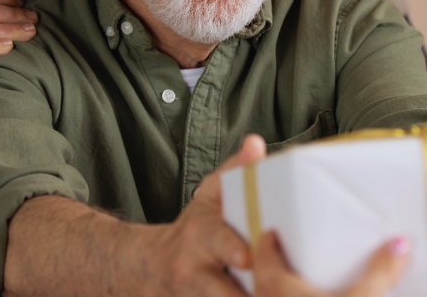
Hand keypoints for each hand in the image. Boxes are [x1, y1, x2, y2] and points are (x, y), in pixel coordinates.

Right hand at [139, 135, 267, 295]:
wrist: (150, 268)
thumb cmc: (192, 230)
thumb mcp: (208, 197)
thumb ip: (234, 171)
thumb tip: (257, 145)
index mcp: (201, 233)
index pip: (216, 240)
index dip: (233, 250)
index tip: (247, 257)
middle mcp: (194, 268)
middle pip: (222, 290)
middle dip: (250, 291)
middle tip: (275, 288)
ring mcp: (196, 296)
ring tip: (276, 296)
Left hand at [254, 231, 408, 296]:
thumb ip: (380, 272)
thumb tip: (400, 243)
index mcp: (275, 285)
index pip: (264, 250)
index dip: (270, 238)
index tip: (279, 228)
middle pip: (260, 275)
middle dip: (274, 264)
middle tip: (294, 253)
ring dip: (275, 290)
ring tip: (299, 282)